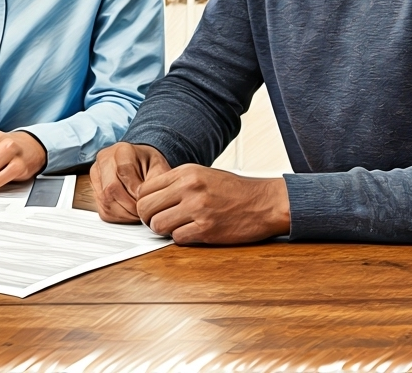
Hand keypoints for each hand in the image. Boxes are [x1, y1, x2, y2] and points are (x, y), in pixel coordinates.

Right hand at [90, 142, 172, 221]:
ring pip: (105, 201)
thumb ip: (157, 182)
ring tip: (138, 213)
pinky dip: (119, 216)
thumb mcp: (159, 167)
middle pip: (111, 188)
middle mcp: (104, 160)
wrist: (138, 162)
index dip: (136, 190)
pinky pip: (103, 210)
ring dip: (125, 213)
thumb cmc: (149, 165)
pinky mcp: (93, 189)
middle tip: (144, 211)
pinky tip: (129, 213)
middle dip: (130, 205)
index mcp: (122, 150)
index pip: (123, 171)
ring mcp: (96, 175)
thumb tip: (150, 202)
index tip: (147, 199)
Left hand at [136, 165, 290, 244]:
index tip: (153, 208)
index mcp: (186, 172)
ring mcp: (198, 208)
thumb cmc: (234, 190)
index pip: (145, 189)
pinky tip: (193, 232)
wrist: (266, 202)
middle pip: (145, 207)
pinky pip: (177, 238)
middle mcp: (189, 188)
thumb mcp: (203, 174)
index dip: (145, 202)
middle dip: (149, 218)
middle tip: (160, 221)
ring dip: (163, 230)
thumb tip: (149, 196)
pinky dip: (182, 238)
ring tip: (176, 227)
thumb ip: (176, 182)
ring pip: (158, 225)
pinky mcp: (207, 229)